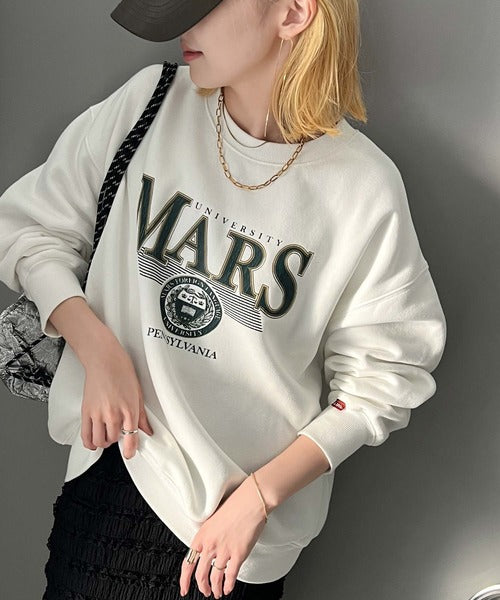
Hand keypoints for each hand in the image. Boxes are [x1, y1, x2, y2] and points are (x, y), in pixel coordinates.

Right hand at [80, 331, 153, 457]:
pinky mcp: (86, 411)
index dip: (131, 449)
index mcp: (129, 409)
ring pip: (100, 441)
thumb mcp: (138, 393)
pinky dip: (90, 443)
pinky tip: (94, 441)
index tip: (130, 453)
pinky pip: (85, 436)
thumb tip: (147, 430)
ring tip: (108, 435)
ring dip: (105, 442)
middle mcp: (113, 413)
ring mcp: (98, 413)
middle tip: (119, 432)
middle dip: (117, 439)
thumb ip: (141, 415)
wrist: (104, 360)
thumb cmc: (122, 371)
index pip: (130, 437)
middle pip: (114, 439)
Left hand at [179, 474, 269, 597]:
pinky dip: (229, 585)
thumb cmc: (235, 505)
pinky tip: (229, 588)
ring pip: (215, 578)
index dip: (184, 580)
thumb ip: (208, 535)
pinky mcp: (238, 554)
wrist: (250, 501)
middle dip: (202, 587)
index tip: (184, 588)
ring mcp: (224, 550)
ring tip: (217, 593)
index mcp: (202, 535)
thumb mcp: (213, 519)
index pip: (187, 563)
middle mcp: (210, 544)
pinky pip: (230, 576)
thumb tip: (207, 548)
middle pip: (200, 575)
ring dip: (215, 589)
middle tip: (205, 592)